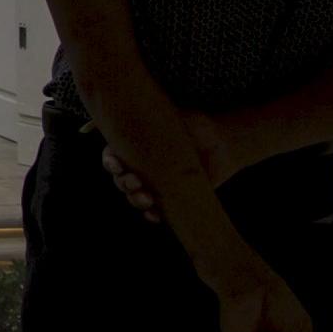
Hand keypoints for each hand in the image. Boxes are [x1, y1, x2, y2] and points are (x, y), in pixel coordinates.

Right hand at [105, 117, 235, 222]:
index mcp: (135, 147)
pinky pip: (155, 212)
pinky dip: (152, 215)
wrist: (222, 144)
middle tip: (136, 182)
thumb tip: (112, 122)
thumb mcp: (168, 116)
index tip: (117, 165)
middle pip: (120, 180)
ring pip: (134, 197)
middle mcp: (142, 166)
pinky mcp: (172, 199)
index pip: (111, 157)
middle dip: (123, 183)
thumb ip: (141, 116)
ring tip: (148, 198)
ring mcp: (156, 184)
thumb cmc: (195, 126)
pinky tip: (156, 215)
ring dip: (135, 199)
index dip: (110, 162)